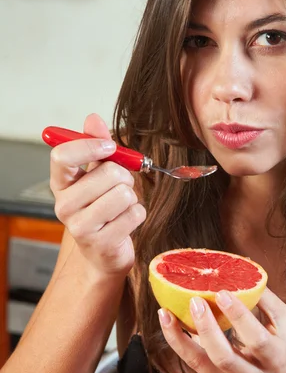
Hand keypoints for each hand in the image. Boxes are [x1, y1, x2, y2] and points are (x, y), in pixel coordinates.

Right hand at [50, 113, 145, 278]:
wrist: (104, 253)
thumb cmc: (102, 208)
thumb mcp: (97, 174)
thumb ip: (96, 144)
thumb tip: (93, 118)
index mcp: (61, 184)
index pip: (63, 156)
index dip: (90, 145)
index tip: (110, 146)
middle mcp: (64, 205)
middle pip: (107, 173)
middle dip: (124, 176)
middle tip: (120, 186)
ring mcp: (80, 226)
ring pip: (124, 193)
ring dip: (132, 196)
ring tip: (122, 206)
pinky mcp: (101, 242)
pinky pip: (135, 213)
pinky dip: (138, 214)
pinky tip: (126, 222)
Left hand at [159, 287, 285, 372]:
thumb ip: (267, 300)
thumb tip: (244, 271)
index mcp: (275, 358)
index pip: (257, 339)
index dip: (239, 316)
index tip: (222, 292)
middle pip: (225, 357)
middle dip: (207, 328)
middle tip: (194, 301)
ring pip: (201, 365)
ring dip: (180, 339)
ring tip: (165, 314)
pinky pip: (195, 365)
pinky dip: (181, 344)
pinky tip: (169, 324)